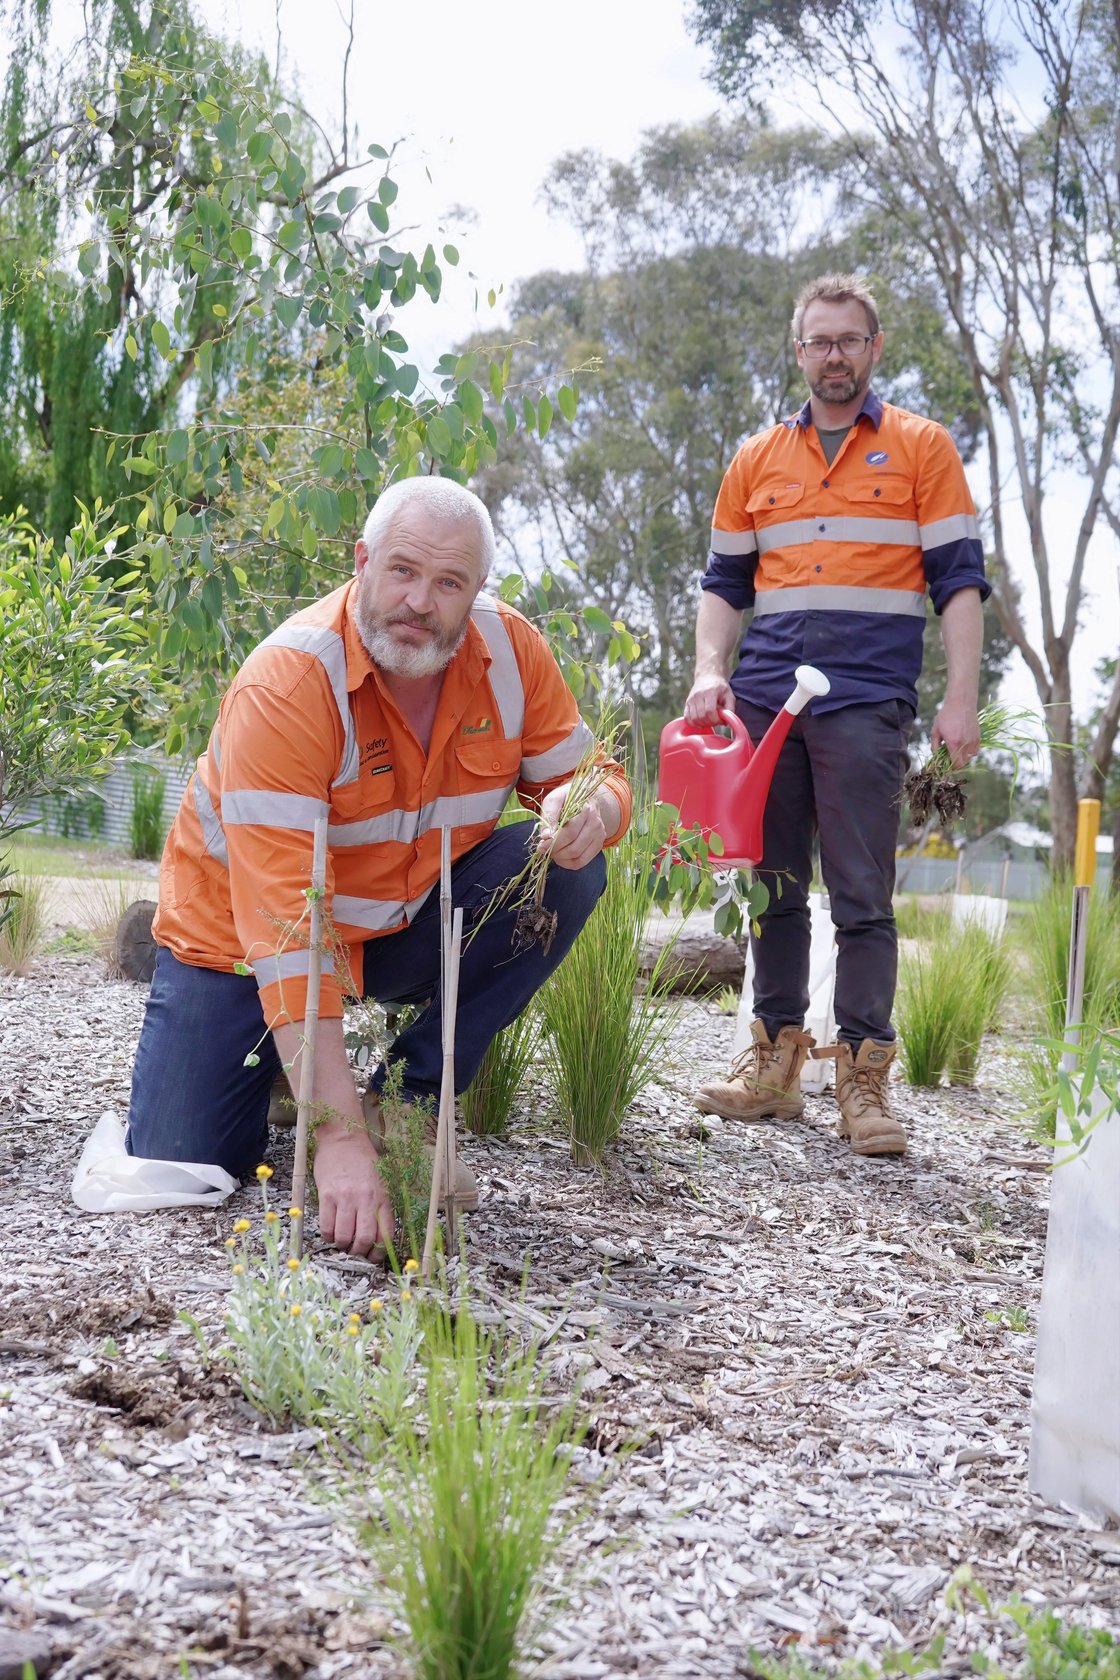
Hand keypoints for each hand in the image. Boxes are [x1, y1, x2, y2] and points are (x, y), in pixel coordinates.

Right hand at [313, 1126, 394, 1257]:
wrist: (343, 1139)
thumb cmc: (363, 1162)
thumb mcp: (381, 1183)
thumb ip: (380, 1207)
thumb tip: (376, 1238)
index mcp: (383, 1197)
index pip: (385, 1235)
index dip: (378, 1253)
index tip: (372, 1258)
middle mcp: (366, 1199)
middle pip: (363, 1240)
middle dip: (358, 1253)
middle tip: (354, 1252)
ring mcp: (346, 1198)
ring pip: (344, 1237)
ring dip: (342, 1246)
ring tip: (342, 1241)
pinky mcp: (327, 1196)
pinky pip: (326, 1227)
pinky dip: (328, 1236)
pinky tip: (330, 1232)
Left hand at [537, 784, 608, 869]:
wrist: (585, 798)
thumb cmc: (566, 799)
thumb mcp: (554, 800)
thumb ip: (549, 816)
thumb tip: (546, 837)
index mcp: (585, 809)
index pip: (570, 832)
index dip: (554, 843)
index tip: (541, 847)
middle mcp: (596, 823)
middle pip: (575, 847)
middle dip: (556, 852)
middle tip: (545, 850)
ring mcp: (599, 835)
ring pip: (579, 857)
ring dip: (561, 859)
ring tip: (552, 853)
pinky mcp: (599, 844)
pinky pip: (583, 861)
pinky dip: (569, 864)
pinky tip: (560, 858)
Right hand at [684, 674, 733, 725]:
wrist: (708, 677)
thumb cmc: (720, 688)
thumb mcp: (729, 695)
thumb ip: (730, 708)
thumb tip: (726, 722)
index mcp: (710, 692)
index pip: (709, 711)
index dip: (715, 720)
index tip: (721, 721)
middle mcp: (698, 695)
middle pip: (701, 716)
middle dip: (710, 723)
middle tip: (716, 721)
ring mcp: (691, 699)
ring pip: (693, 718)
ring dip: (702, 724)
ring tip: (709, 722)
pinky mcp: (687, 703)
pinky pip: (687, 718)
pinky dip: (693, 724)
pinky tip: (701, 723)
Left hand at [931, 698, 979, 768]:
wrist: (961, 703)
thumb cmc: (945, 716)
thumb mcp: (935, 731)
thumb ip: (934, 747)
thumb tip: (936, 757)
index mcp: (954, 743)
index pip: (956, 764)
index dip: (950, 767)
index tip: (945, 762)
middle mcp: (965, 744)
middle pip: (963, 763)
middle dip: (955, 762)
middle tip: (949, 755)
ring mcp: (973, 741)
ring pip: (970, 758)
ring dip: (963, 757)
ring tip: (956, 748)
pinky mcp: (978, 737)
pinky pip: (975, 751)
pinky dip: (970, 751)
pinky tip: (963, 745)